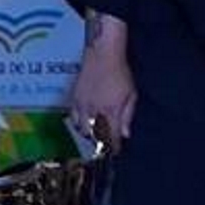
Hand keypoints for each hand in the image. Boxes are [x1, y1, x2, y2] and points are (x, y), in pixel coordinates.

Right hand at [69, 12, 135, 151]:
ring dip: (90, 134)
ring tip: (96, 134)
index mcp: (111, 110)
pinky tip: (85, 123)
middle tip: (106, 144)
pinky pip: (73, 118)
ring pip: (83, 129)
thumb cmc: (120, 72)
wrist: (102, 53)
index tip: (115, 150)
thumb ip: (127, 115)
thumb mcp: (131, 93)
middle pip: (95, 136)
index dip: (113, 146)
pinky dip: (79, 124)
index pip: (111, 136)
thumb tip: (125, 134)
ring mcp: (82, 105)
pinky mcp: (74, 99)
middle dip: (101, 142)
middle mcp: (95, 111)